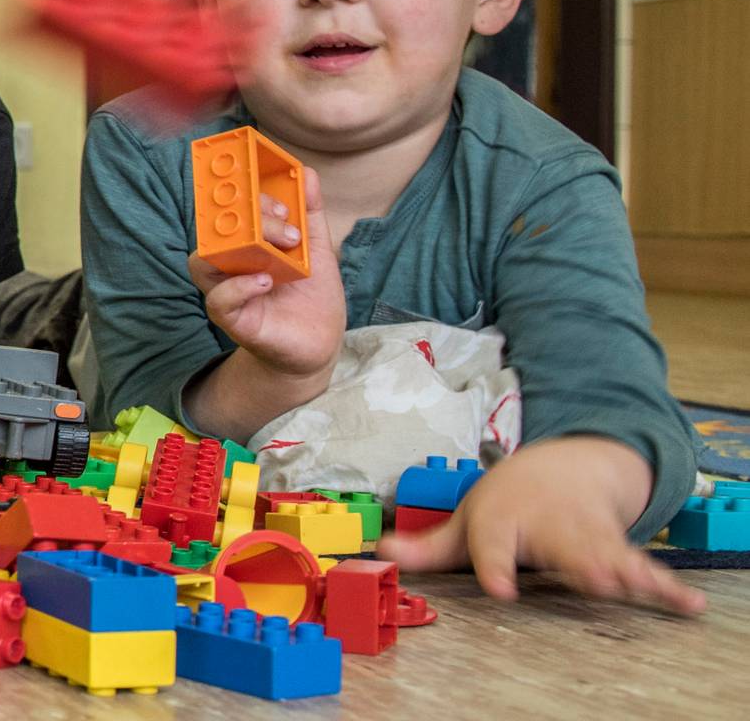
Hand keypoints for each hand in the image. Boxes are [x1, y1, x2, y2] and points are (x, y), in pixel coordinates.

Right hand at [187, 170, 344, 380]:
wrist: (320, 344)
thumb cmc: (311, 296)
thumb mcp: (316, 249)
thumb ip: (309, 213)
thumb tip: (308, 174)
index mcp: (245, 244)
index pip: (227, 210)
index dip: (244, 196)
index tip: (282, 203)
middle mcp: (229, 265)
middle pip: (214, 230)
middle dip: (247, 216)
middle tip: (287, 228)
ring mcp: (227, 291)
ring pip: (202, 262)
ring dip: (240, 248)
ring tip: (278, 252)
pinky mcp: (234, 320)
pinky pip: (218, 300)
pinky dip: (238, 287)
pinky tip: (265, 281)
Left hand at [377, 435, 704, 614]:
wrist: (562, 466)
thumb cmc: (509, 502)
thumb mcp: (468, 520)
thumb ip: (429, 545)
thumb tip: (379, 549)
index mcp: (503, 521)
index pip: (495, 547)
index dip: (497, 566)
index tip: (502, 587)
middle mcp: (547, 526)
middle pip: (561, 548)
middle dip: (577, 562)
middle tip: (594, 580)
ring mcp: (586, 535)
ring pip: (607, 555)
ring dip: (623, 572)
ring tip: (634, 586)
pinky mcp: (618, 546)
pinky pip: (645, 566)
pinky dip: (667, 585)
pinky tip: (689, 604)